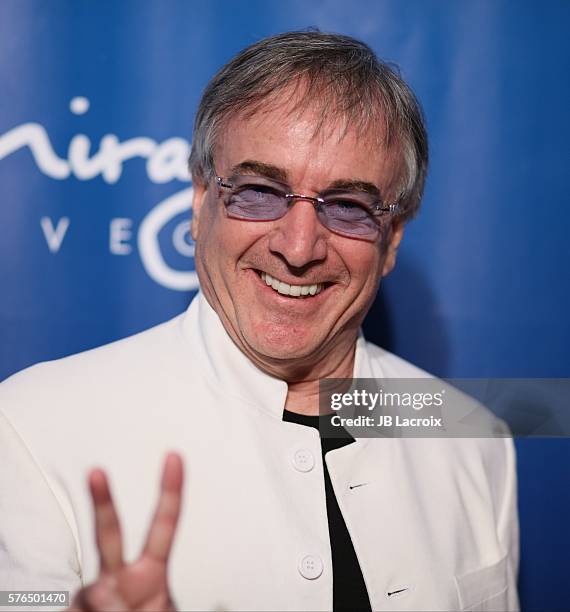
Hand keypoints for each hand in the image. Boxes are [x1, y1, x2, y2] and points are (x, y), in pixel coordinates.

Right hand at [69, 453, 183, 610]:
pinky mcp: (73, 609)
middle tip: (96, 473)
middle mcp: (120, 578)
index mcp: (152, 574)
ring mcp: (94, 595)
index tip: (173, 457)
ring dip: (100, 609)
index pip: (164, 525)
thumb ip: (150, 601)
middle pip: (109, 534)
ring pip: (88, 592)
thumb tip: (100, 593)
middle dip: (102, 503)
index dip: (171, 490)